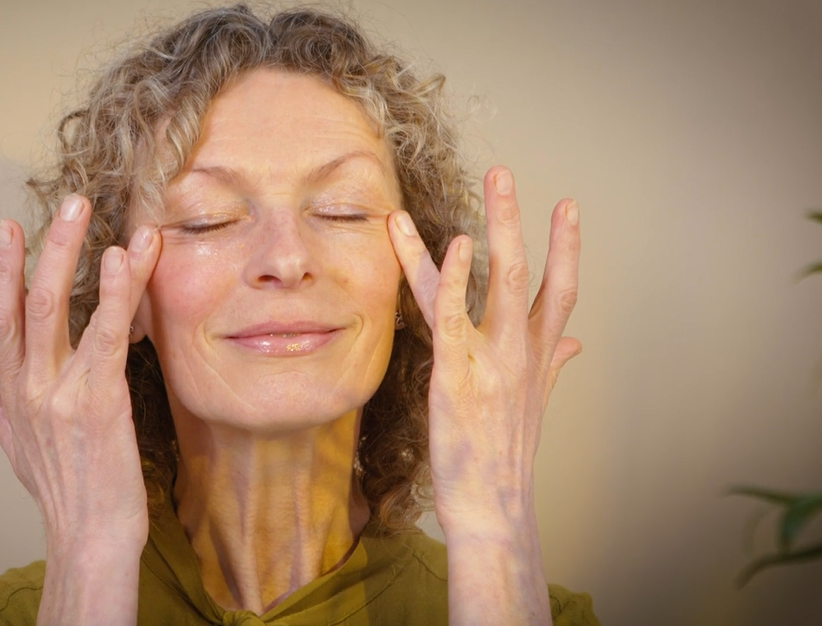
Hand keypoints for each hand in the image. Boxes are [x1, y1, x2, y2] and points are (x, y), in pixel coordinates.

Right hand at [0, 194, 160, 551]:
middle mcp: (30, 385)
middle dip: (45, 246)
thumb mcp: (17, 446)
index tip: (6, 228)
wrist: (89, 539)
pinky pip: (106, 336)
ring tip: (91, 212)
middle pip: (28, 302)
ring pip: (60, 308)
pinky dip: (115, 294)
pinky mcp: (98, 400)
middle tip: (70, 202)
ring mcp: (59, 391)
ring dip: (76, 254)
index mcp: (14, 391)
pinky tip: (123, 259)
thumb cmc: (63, 492)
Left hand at [388, 166, 580, 525]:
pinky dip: (454, 277)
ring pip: (494, 282)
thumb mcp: (535, 402)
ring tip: (481, 185)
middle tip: (504, 173)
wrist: (493, 507)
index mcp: (537, 356)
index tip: (567, 206)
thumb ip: (553, 365)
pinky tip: (454, 244)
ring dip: (489, 228)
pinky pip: (453, 316)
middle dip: (515, 220)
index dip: (565, 246)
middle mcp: (520, 352)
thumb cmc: (505, 455)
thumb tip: (575, 344)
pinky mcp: (456, 374)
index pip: (559, 290)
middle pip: (526, 273)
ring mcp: (491, 360)